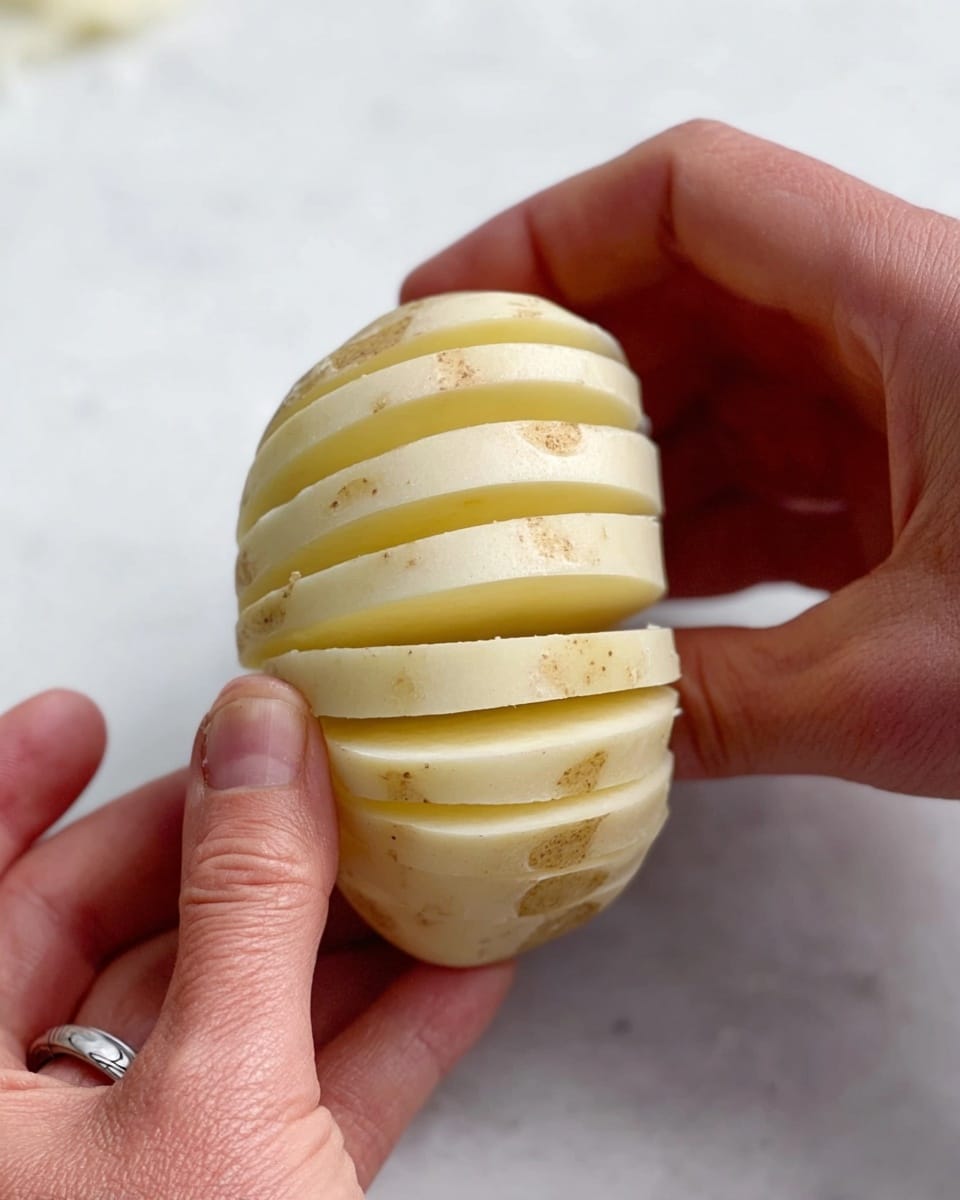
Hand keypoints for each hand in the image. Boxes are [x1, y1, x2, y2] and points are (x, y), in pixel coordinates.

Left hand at [0, 680, 510, 1197]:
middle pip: (115, 939)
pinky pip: (300, 1098)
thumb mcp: (215, 1095)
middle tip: (292, 775)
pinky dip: (379, 1038)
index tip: (79, 718)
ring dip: (326, 938)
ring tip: (395, 852)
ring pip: (225, 1016)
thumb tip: (262, 747)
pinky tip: (453, 974)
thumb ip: (246, 908)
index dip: (17, 790)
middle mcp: (42, 1135)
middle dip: (223, 855)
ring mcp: (144, 1176)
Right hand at [403, 119, 959, 797]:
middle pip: (687, 290)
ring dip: (626, 461)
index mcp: (912, 305)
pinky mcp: (921, 479)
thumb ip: (732, 705)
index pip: (689, 195)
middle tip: (458, 442)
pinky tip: (645, 594)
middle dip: (564, 365)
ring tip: (529, 539)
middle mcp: (904, 329)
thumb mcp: (915, 684)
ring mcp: (912, 403)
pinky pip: (776, 469)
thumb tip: (600, 733)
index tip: (441, 311)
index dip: (543, 232)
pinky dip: (701, 521)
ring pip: (726, 388)